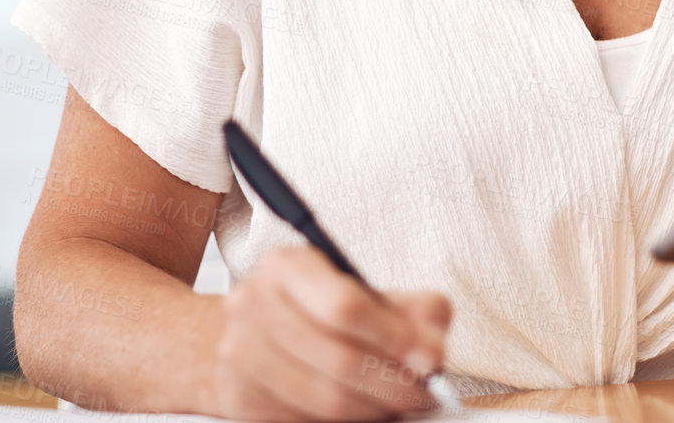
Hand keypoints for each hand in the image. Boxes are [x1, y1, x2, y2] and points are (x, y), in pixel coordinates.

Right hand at [208, 245, 452, 421]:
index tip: (431, 359)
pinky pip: (305, 422)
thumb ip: (413, 310)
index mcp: (288, 266)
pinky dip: (346, 422)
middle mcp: (254, 304)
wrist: (254, 329)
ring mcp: (240, 353)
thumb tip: (433, 348)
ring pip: (323, 400)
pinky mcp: (240, 397)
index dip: (394, 338)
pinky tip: (363, 409)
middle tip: (423, 393)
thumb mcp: (369, 293)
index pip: (345, 307)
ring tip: (397, 404)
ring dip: (373, 409)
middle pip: (338, 359)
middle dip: (392, 383)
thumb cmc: (320, 308)